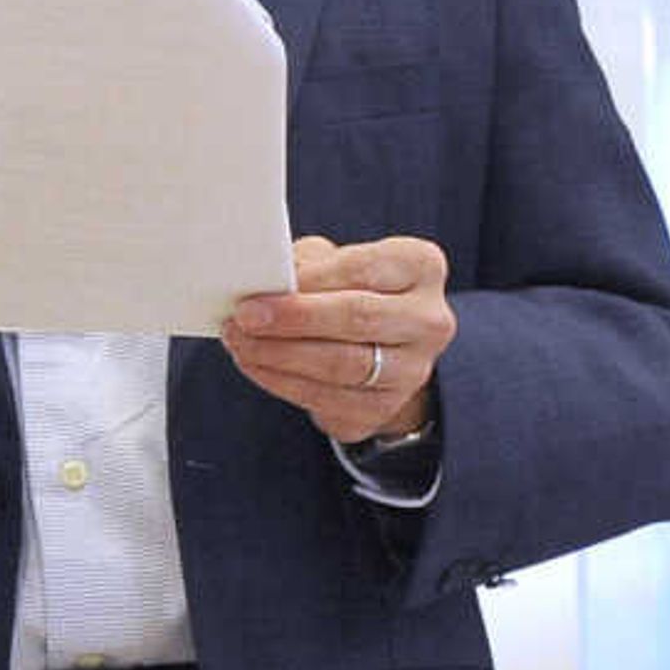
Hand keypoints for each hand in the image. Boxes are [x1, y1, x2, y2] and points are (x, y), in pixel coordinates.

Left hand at [229, 235, 455, 444]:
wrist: (379, 346)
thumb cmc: (350, 290)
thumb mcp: (334, 261)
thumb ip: (307, 264)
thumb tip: (260, 278)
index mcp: (421, 267)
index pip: (364, 269)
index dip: (310, 279)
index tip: (263, 285)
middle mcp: (428, 320)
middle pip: (358, 318)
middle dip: (294, 319)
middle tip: (245, 317)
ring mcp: (412, 370)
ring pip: (342, 366)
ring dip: (280, 355)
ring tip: (241, 342)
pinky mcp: (385, 408)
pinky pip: (328, 400)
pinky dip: (283, 383)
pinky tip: (256, 365)